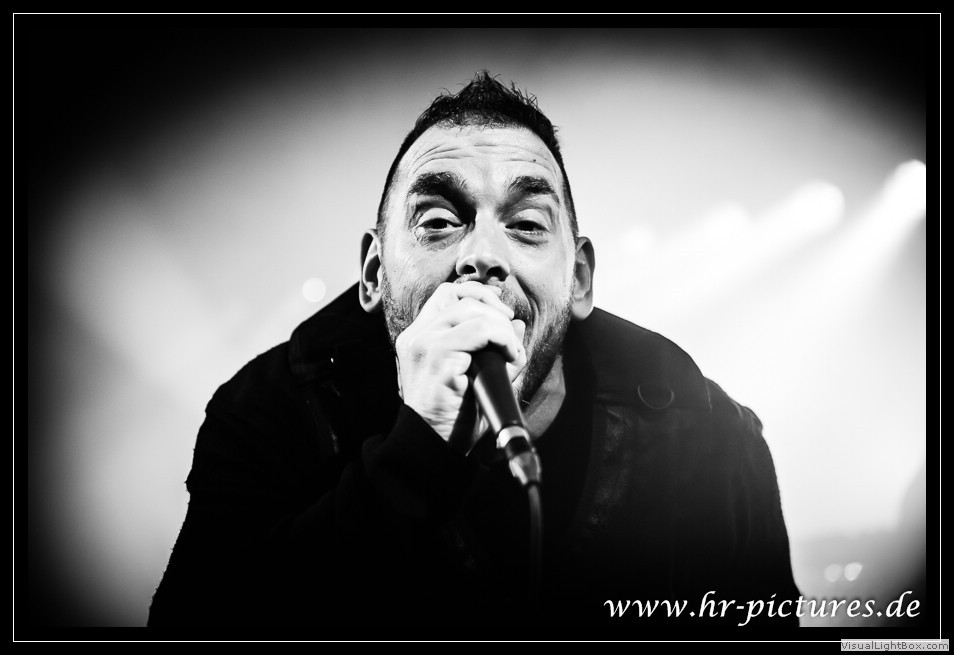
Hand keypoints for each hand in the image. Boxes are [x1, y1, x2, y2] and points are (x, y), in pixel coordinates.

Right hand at [394, 281, 526, 452]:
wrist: (434, 445)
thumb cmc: (454, 416)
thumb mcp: (477, 375)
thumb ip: (495, 346)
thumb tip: (518, 323)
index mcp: (419, 337)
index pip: (446, 294)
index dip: (478, 294)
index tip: (501, 312)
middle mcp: (416, 336)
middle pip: (459, 295)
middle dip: (494, 308)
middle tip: (510, 337)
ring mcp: (424, 344)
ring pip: (471, 310)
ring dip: (500, 327)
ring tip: (510, 352)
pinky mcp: (437, 356)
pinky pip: (479, 330)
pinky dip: (501, 338)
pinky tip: (508, 356)